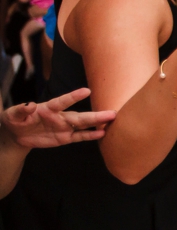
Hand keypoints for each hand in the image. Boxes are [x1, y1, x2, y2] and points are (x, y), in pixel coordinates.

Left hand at [0, 88, 114, 149]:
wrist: (17, 135)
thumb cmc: (15, 120)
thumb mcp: (11, 114)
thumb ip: (21, 110)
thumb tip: (30, 104)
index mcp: (48, 108)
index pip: (62, 102)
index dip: (73, 97)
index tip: (86, 91)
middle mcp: (60, 116)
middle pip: (80, 116)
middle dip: (96, 115)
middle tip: (112, 112)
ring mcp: (64, 127)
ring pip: (84, 125)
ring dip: (97, 123)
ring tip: (112, 120)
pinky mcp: (65, 138)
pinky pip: (79, 136)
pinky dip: (90, 135)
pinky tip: (101, 133)